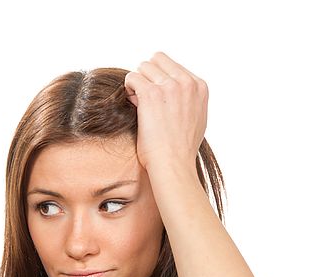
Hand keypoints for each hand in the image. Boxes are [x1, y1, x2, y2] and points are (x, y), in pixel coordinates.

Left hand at [124, 52, 208, 177]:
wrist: (174, 164)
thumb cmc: (181, 149)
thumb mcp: (197, 118)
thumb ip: (189, 99)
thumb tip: (176, 88)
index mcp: (199, 86)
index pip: (173, 65)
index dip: (160, 80)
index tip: (158, 99)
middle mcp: (187, 82)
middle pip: (157, 60)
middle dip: (148, 77)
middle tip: (145, 99)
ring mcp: (169, 86)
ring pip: (143, 67)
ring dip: (137, 83)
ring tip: (139, 104)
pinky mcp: (151, 94)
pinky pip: (132, 77)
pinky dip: (128, 89)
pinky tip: (132, 104)